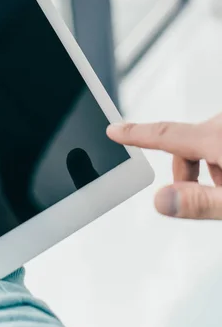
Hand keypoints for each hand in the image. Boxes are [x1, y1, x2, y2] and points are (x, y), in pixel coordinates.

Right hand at [107, 114, 221, 219]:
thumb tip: (161, 200)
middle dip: (183, 171)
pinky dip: (218, 158)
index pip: (164, 134)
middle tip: (195, 196)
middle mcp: (221, 125)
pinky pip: (218, 140)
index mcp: (216, 137)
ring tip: (221, 192)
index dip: (135, 134)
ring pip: (204, 143)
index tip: (114, 130)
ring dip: (205, 166)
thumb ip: (199, 201)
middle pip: (185, 144)